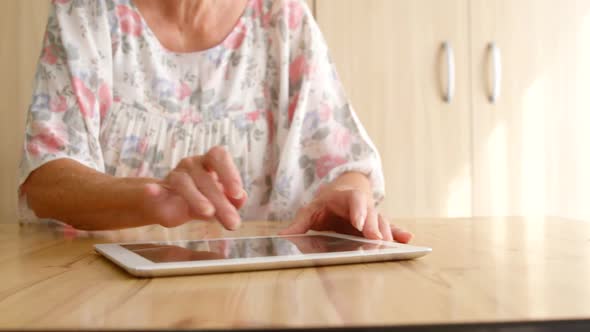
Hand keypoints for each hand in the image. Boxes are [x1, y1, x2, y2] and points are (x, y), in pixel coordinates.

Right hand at [142, 146, 246, 229]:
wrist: (170, 206)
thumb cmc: (202, 200)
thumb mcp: (219, 203)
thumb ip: (231, 201)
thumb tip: (241, 198)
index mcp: (209, 162)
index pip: (219, 156)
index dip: (229, 173)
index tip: (237, 194)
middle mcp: (192, 164)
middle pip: (206, 178)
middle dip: (221, 201)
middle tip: (232, 222)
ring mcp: (174, 175)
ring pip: (184, 182)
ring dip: (196, 197)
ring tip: (208, 212)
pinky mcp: (157, 191)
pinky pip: (155, 189)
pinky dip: (153, 190)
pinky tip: (151, 191)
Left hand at [279, 185, 412, 242]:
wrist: (342, 194)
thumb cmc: (326, 204)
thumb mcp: (311, 210)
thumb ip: (299, 224)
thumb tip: (282, 236)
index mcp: (344, 198)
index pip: (353, 201)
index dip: (358, 210)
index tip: (360, 223)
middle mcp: (362, 206)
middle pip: (371, 213)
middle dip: (374, 226)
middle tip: (376, 239)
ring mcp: (372, 215)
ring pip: (382, 222)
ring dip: (387, 234)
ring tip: (390, 246)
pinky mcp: (377, 226)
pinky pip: (390, 229)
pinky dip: (399, 234)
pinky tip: (408, 241)